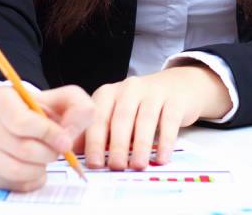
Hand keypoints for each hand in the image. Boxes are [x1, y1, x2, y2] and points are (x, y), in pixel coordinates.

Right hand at [0, 84, 93, 191]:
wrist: (27, 122)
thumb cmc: (46, 110)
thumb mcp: (68, 99)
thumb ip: (79, 110)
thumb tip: (68, 136)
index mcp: (0, 98)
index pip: (20, 121)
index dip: (47, 134)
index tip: (65, 142)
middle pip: (20, 148)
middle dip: (47, 153)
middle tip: (58, 151)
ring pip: (14, 169)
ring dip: (39, 168)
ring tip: (46, 158)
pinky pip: (9, 183)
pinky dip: (29, 179)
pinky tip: (35, 167)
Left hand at [81, 65, 231, 170]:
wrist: (177, 85)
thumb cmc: (140, 106)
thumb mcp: (116, 113)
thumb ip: (97, 131)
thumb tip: (74, 153)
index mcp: (108, 93)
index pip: (98, 117)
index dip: (95, 141)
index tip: (94, 163)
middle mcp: (129, 88)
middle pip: (121, 118)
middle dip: (117, 144)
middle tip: (117, 166)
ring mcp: (153, 91)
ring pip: (145, 118)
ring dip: (141, 144)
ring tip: (138, 165)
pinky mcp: (175, 98)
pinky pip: (169, 120)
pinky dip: (165, 141)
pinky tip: (162, 157)